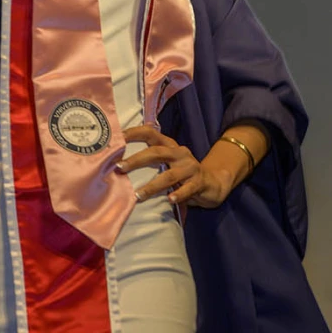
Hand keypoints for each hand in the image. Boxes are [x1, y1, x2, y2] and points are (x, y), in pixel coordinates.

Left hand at [118, 125, 232, 208]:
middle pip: (157, 153)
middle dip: (136, 160)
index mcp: (169, 145)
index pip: (150, 133)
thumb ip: (151, 161)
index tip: (118, 137)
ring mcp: (190, 167)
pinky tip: (170, 200)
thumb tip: (118, 165)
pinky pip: (188, 189)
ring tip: (138, 195)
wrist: (213, 182)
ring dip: (152, 186)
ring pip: (169, 176)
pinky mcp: (199, 182)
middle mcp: (179, 153)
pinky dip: (178, 194)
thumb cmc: (182, 173)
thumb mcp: (168, 163)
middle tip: (119, 167)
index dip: (135, 133)